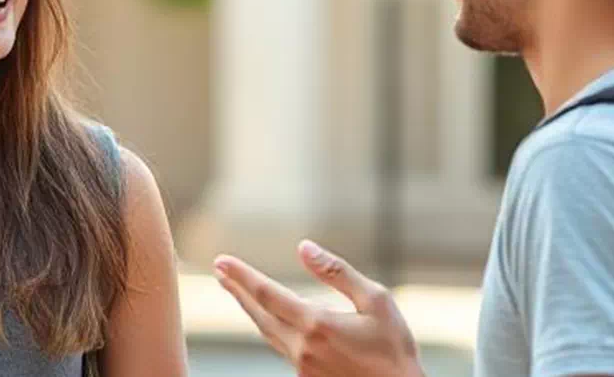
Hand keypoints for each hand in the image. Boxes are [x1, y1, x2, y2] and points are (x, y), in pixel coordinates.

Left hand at [214, 240, 424, 376]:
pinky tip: (268, 318)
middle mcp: (302, 347)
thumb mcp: (376, 301)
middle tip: (219, 271)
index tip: (222, 261)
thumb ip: (337, 273)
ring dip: (249, 308)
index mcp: (317, 324)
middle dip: (237, 290)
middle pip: (258, 313)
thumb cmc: (393, 348)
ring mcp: (302, 365)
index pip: (267, 294)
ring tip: (236, 290)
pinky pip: (280, 346)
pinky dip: (268, 326)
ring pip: (266, 332)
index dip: (242, 275)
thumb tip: (304, 248)